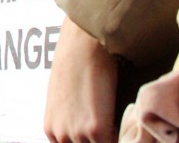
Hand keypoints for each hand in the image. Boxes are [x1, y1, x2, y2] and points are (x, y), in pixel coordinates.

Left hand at [45, 16, 117, 142]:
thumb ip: (70, 119)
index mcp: (51, 129)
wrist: (81, 46)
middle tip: (113, 130)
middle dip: (99, 141)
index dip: (89, 142)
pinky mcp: (96, 130)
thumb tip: (84, 124)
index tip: (99, 135)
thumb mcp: (63, 99)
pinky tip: (127, 124)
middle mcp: (61, 135)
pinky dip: (125, 139)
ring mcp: (78, 135)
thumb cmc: (73, 66)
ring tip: (122, 128)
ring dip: (112, 139)